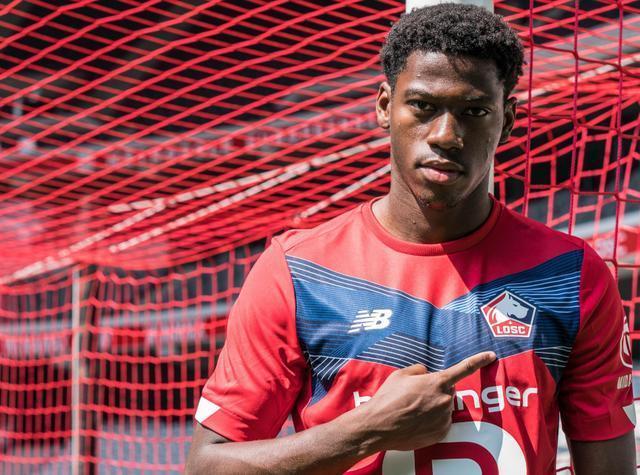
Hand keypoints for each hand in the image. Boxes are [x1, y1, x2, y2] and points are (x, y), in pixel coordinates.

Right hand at [357, 351, 495, 451]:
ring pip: (444, 407)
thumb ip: (419, 371)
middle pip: (447, 391)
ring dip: (433, 407)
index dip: (478, 360)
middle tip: (415, 396)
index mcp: (437, 382)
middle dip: (436, 391)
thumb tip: (426, 374)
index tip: (491, 355)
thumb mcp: (401, 375)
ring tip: (412, 410)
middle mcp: (445, 400)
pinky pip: (441, 423)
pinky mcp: (441, 433)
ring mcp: (444, 418)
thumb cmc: (388, 398)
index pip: (463, 368)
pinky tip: (415, 422)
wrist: (379, 426)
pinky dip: (431, 421)